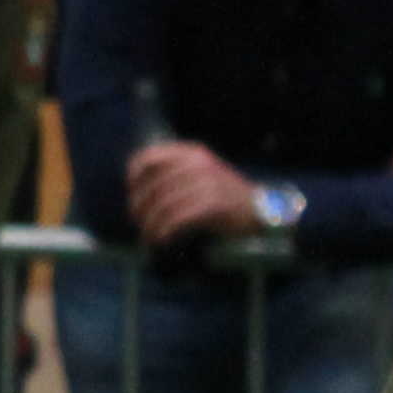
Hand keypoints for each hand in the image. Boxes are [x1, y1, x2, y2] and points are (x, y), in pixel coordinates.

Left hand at [124, 139, 262, 246]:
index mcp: (190, 153)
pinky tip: (161, 240)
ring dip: (150, 225)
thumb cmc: (224, 193)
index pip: (148, 157)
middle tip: (137, 223)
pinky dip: (164, 232)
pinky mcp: (213, 204)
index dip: (133, 176)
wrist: (261, 208)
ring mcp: (206, 183)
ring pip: (163, 205)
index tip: (132, 193)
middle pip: (153, 186)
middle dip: (139, 208)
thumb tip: (137, 192)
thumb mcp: (200, 172)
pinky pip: (177, 219)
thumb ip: (173, 173)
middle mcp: (196, 164)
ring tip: (147, 236)